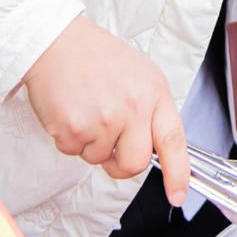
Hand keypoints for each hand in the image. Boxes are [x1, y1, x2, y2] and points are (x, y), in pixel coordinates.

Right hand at [22, 15, 189, 205]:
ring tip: (87, 109)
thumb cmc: (98, 57)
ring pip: (99, 160)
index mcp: (153, 93)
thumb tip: (154, 148)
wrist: (57, 41)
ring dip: (91, 144)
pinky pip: (73, 152)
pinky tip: (70, 110)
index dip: (178, 172)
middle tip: (110, 146)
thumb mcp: (140, 76)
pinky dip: (69, 138)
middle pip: (135, 164)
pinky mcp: (72, 128)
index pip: (173, 140)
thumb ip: (150, 110)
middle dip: (121, 164)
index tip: (179, 194)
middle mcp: (132, 108)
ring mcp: (102, 120)